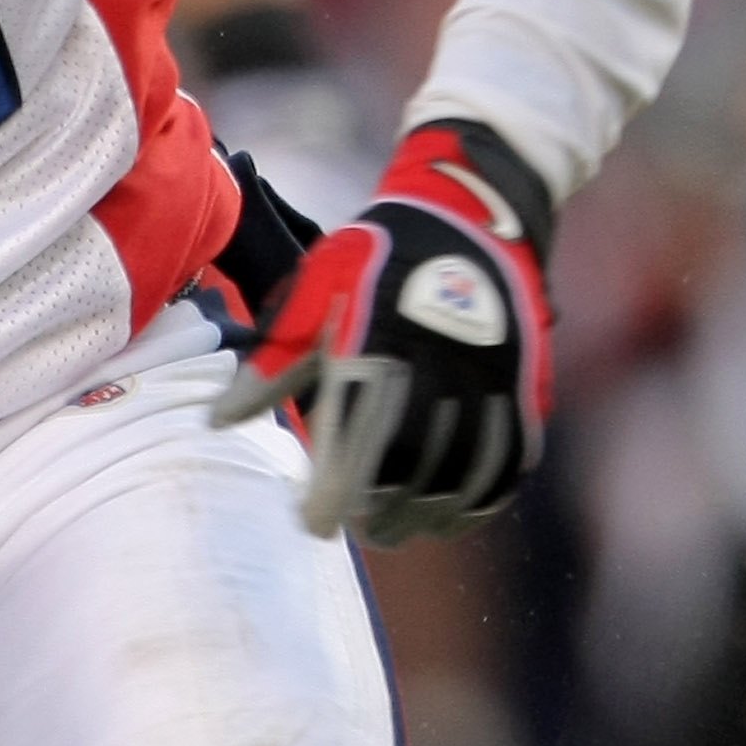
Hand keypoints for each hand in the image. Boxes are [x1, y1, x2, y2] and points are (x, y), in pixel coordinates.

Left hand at [213, 118, 553, 544]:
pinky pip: (508, 458)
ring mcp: (488, 377)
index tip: (313, 524)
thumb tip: (221, 420)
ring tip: (398, 530)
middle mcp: (437, 365)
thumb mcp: (315, 293)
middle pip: (409, 466)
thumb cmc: (374, 258)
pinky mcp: (524, 383)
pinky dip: (480, 497)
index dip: (334, 493)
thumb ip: (274, 363)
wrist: (468, 214)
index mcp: (376, 344)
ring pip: (461, 471)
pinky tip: (451, 515)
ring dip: (427, 512)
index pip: (354, 439)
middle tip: (356, 530)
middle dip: (380, 510)